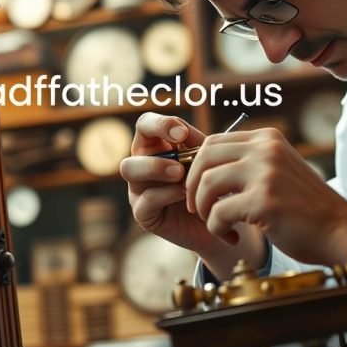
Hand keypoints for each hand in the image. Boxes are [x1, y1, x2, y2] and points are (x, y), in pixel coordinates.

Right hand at [120, 112, 227, 257]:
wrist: (217, 222)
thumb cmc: (209, 186)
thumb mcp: (206, 161)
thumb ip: (198, 146)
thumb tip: (190, 137)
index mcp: (156, 146)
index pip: (146, 125)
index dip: (160, 124)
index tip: (183, 133)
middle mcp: (142, 164)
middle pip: (133, 145)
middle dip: (155, 149)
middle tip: (180, 158)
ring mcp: (138, 189)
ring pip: (129, 168)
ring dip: (156, 167)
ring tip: (180, 174)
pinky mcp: (143, 213)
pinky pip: (146, 199)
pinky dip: (167, 194)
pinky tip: (186, 195)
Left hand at [185, 127, 346, 265]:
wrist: (339, 231)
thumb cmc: (305, 208)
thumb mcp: (277, 171)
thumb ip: (247, 163)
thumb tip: (202, 166)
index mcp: (267, 139)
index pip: (213, 142)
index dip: (197, 167)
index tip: (199, 191)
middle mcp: (266, 149)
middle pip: (204, 158)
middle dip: (192, 187)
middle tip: (199, 209)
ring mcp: (265, 173)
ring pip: (206, 184)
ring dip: (204, 210)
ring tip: (218, 224)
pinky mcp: (264, 201)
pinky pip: (218, 213)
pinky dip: (217, 229)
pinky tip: (231, 237)